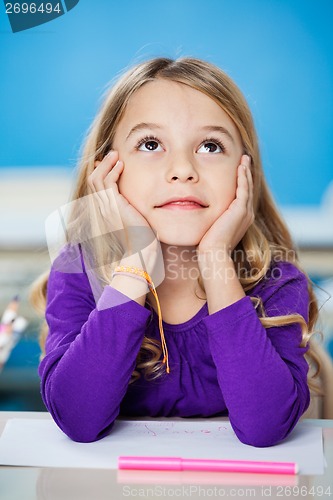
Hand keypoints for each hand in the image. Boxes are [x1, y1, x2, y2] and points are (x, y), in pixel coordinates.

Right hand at [88, 150, 159, 273]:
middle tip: (114, 154)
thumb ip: (134, 208)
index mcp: (107, 211)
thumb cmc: (144, 238)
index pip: (97, 187)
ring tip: (116, 155)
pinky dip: (112, 170)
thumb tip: (140, 203)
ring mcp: (106, 207)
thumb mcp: (137, 218)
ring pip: (96, 178)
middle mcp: (103, 208)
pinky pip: (106, 182)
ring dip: (106, 164)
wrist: (142, 249)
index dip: (102, 173)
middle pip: (93, 180)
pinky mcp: (113, 205)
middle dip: (102, 165)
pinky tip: (122, 165)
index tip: (112, 163)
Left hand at [198, 154, 253, 255]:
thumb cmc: (208, 244)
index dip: (241, 181)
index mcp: (240, 218)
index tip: (238, 170)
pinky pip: (244, 189)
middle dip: (246, 173)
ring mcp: (245, 212)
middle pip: (248, 188)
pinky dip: (243, 177)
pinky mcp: (240, 210)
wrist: (213, 253)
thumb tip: (200, 210)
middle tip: (244, 160)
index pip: (242, 195)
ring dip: (246, 171)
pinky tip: (240, 167)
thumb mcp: (211, 227)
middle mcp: (246, 214)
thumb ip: (211, 217)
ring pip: (248, 186)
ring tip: (244, 159)